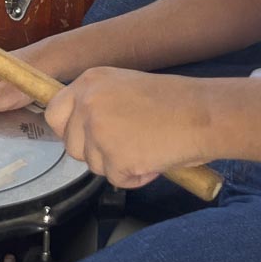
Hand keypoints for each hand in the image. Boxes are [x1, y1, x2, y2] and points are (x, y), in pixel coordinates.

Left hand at [45, 67, 209, 189]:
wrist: (206, 113)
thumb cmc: (175, 102)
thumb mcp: (124, 87)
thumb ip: (98, 103)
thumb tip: (81, 128)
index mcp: (88, 81)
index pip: (54, 112)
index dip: (68, 130)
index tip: (84, 138)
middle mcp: (86, 103)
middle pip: (71, 144)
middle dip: (93, 152)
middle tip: (123, 148)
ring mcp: (98, 130)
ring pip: (93, 164)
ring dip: (117, 165)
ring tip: (146, 149)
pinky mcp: (115, 157)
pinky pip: (116, 179)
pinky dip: (135, 177)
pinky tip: (154, 160)